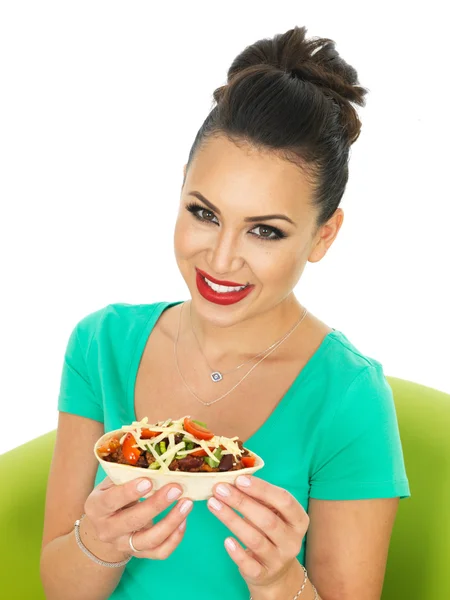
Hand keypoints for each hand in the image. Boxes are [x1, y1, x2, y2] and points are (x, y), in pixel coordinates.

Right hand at [83, 476, 192, 559]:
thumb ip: (127, 473)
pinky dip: (175, 538)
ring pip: (149, 540)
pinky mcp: (139, 555)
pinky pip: (160, 552)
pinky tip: (184, 521)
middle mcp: (107, 530)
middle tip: (176, 488)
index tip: (149, 481)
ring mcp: (123, 545)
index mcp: (97, 507)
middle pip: (132, 521)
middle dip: (156, 505)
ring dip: (171, 522)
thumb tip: (154, 455)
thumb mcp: (111, 482)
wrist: (104, 526)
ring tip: (187, 503)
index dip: (129, 492)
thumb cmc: (112, 495)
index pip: (112, 501)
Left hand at [207, 475, 308, 591]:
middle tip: (219, 489)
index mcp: (298, 520)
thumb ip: (259, 497)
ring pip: (255, 540)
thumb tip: (234, 477)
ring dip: (232, 520)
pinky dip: (237, 552)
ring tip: (213, 504)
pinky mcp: (263, 575)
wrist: (276, 573)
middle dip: (241, 502)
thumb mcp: (273, 513)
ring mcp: (279, 560)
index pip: (284, 500)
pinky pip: (250, 565)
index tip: (239, 479)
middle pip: (267, 520)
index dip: (262, 489)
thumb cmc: (271, 532)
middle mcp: (292, 540)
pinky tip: (226, 540)